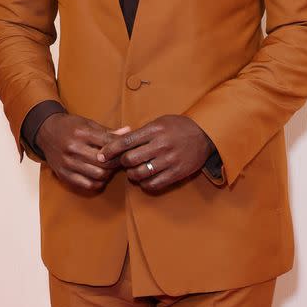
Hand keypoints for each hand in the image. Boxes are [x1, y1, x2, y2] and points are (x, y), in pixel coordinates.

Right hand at [36, 114, 132, 193]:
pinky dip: (98, 183)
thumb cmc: (70, 127)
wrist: (45, 132)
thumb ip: (107, 131)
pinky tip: (101, 177)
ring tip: (111, 168)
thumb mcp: (88, 123)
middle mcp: (73, 148)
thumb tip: (128, 132)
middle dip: (117, 162)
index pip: (109, 142)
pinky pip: (87, 184)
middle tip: (122, 161)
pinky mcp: (63, 174)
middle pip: (105, 162)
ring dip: (109, 173)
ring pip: (98, 175)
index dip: (121, 147)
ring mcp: (67, 163)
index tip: (127, 149)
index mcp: (81, 132)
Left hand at [95, 115, 213, 194]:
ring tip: (134, 171)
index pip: (125, 141)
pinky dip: (145, 184)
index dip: (110, 150)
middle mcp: (161, 145)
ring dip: (132, 174)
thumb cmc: (178, 127)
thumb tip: (116, 142)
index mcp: (155, 130)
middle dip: (121, 163)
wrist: (205, 134)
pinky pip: (154, 184)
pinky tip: (145, 180)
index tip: (101, 155)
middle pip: (130, 159)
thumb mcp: (159, 122)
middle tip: (122, 163)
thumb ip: (140, 133)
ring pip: (140, 173)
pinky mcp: (177, 173)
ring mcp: (169, 160)